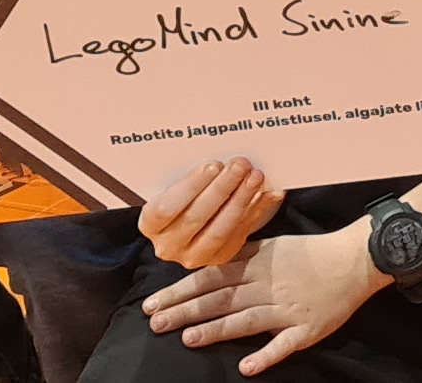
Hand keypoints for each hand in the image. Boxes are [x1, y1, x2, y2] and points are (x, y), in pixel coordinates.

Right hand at [140, 154, 280, 270]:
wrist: (189, 226)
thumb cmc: (182, 198)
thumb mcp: (176, 187)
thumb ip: (193, 178)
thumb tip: (221, 161)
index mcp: (151, 225)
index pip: (167, 208)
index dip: (191, 186)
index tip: (213, 165)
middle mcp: (169, 246)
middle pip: (197, 216)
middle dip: (222, 187)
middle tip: (240, 164)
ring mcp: (194, 256)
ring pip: (221, 229)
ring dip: (241, 199)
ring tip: (256, 176)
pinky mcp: (219, 258)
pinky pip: (240, 234)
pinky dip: (257, 211)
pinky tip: (270, 193)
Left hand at [143, 222, 384, 370]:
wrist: (355, 258)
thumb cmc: (311, 252)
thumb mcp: (272, 243)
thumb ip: (241, 255)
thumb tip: (208, 264)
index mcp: (256, 263)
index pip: (210, 278)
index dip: (180, 291)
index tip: (153, 303)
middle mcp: (266, 285)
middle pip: (220, 299)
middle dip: (186, 311)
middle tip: (156, 324)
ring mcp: (286, 308)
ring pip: (245, 319)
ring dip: (216, 329)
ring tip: (188, 339)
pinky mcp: (306, 328)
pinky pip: (284, 344)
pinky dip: (266, 355)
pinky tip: (246, 367)